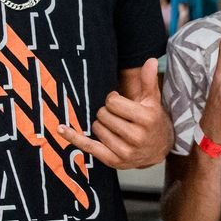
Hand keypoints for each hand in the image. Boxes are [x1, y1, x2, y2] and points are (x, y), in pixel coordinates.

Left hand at [58, 58, 173, 169]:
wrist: (159, 148)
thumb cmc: (153, 120)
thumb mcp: (153, 100)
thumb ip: (149, 80)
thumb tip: (150, 60)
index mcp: (146, 119)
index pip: (113, 102)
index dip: (113, 100)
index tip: (119, 103)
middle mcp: (137, 137)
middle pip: (103, 115)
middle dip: (107, 112)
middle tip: (117, 116)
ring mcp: (125, 151)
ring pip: (96, 128)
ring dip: (101, 124)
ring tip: (114, 127)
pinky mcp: (113, 161)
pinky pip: (88, 146)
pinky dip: (73, 137)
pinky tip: (61, 129)